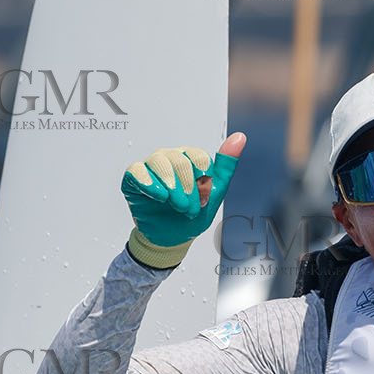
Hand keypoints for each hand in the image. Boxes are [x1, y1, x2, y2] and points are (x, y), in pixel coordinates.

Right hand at [122, 132, 245, 268]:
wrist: (173, 237)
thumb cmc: (192, 213)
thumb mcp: (215, 191)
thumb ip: (226, 164)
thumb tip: (240, 137)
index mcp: (190, 158)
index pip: (199, 158)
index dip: (203, 182)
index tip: (203, 201)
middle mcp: (170, 157)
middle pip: (180, 161)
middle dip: (189, 189)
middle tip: (189, 209)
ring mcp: (151, 166)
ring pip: (160, 163)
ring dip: (172, 188)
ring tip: (176, 205)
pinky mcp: (134, 177)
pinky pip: (137, 171)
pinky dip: (148, 183)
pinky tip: (159, 196)